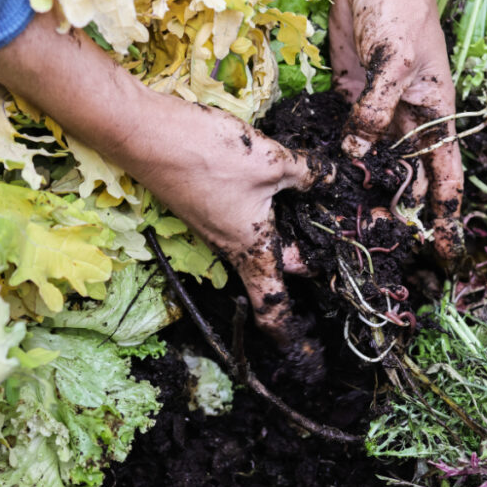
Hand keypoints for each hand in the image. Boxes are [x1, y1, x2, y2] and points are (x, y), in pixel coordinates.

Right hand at [0, 12, 322, 344]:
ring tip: (321, 205)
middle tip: (341, 241)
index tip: (300, 352)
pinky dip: (268, 205)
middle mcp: (230, 244)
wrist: (145, 133)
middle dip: (305, 259)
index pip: (271, 303)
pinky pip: (244, 214)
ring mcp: (214, 223)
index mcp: (251, 249)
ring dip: (288, 228)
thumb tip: (334, 177)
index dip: (287, 330)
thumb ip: (308, 172)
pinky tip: (285, 177)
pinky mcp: (205, 200)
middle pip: (274, 265)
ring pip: (261, 236)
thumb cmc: (208, 157)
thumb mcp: (271, 162)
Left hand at [330, 0, 463, 259]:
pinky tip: (323, 180)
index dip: (446, 215)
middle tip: (384, 247)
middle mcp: (409, 119)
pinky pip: (345, 134)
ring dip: (363, 187)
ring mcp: (378, 110)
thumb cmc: (404, 14)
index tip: (446, 252)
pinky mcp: (350, 97)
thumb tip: (355, 152)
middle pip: (407, 176)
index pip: (445, 176)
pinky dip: (337, 156)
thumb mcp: (395, 63)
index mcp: (435, 115)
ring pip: (372, 160)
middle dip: (398, 211)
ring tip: (348, 223)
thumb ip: (375, 109)